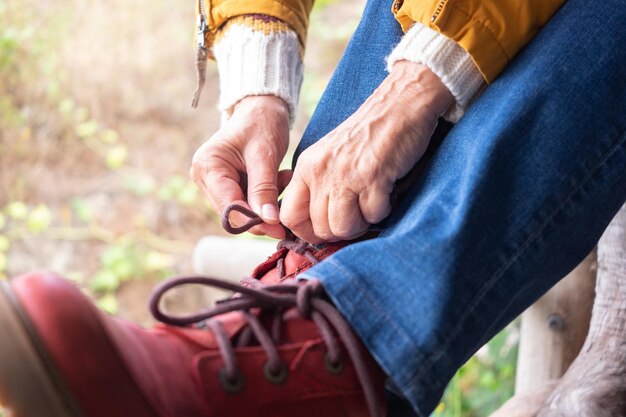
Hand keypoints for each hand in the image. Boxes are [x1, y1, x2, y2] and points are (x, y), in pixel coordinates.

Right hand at [190, 95, 291, 238]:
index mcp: (207, 166)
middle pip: (232, 213)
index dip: (252, 221)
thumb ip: (264, 188)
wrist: (262, 109)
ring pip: (242, 211)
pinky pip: (248, 203)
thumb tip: (268, 220)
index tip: (278, 227)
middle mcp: (205, 177)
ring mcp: (215, 183)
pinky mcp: (228, 186)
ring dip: (266, 205)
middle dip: (261, 216)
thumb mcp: (265, 154)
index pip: (228, 206)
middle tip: (288, 210)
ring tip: (285, 181)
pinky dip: (266, 198)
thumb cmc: (262, 124)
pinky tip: (280, 180)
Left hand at [280, 61, 453, 242]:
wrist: (398, 106)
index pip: (290, 216)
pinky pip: (374, 215)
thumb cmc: (367, 136)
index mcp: (306, 167)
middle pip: (321, 228)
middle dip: (343, 229)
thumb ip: (319, 186)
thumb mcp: (330, 156)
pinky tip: (386, 189)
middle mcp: (321, 172)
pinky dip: (384, 209)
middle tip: (358, 213)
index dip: (308, 232)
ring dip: (363, 222)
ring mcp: (346, 175)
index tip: (327, 229)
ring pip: (344, 227)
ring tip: (372, 202)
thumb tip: (319, 227)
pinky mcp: (372, 177)